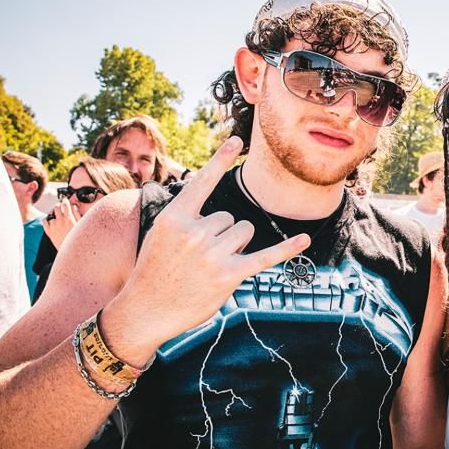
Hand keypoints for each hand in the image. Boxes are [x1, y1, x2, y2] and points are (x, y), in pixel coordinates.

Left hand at [43, 197, 79, 249]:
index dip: (65, 200)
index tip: (65, 200)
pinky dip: (47, 220)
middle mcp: (60, 220)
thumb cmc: (79, 239)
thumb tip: (74, 207)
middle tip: (61, 207)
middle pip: (56, 207)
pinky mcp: (49, 232)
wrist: (73, 251)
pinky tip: (51, 222)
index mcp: (69, 218)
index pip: (65, 204)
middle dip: (59, 205)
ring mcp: (53, 226)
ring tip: (58, 218)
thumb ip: (77, 214)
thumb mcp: (81, 225)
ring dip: (54, 215)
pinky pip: (44, 221)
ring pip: (51, 215)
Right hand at [104, 137, 309, 358]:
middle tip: (198, 258)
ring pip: (244, 233)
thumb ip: (188, 218)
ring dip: (235, 247)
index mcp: (175, 217)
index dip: (220, 160)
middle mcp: (194, 232)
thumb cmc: (155, 270)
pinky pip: (265, 256)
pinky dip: (286, 249)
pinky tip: (304, 240)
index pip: (203, 182)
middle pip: (231, 217)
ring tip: (210, 266)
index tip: (237, 139)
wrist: (145, 309)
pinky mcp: (229, 275)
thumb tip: (226, 215)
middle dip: (222, 235)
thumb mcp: (162, 235)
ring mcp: (213, 254)